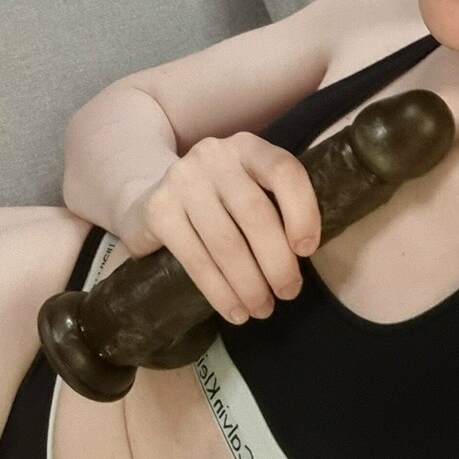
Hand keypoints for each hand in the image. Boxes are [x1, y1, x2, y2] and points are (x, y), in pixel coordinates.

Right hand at [114, 133, 321, 325]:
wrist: (151, 201)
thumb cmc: (217, 203)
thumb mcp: (248, 189)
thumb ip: (276, 207)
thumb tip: (303, 255)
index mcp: (248, 147)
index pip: (284, 171)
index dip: (303, 212)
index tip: (307, 251)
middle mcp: (214, 156)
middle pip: (256, 214)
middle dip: (278, 263)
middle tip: (289, 292)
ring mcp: (182, 180)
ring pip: (226, 242)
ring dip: (250, 284)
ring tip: (263, 309)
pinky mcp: (158, 210)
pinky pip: (196, 259)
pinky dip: (220, 291)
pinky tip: (235, 311)